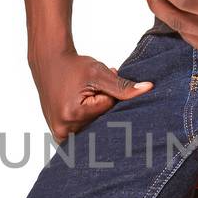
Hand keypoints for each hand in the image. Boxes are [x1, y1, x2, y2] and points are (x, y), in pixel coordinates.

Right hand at [30, 48, 152, 141]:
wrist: (48, 62)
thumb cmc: (73, 66)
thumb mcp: (99, 73)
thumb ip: (123, 86)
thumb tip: (149, 88)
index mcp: (73, 115)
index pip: (108, 111)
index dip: (108, 95)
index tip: (97, 85)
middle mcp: (63, 130)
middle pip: (101, 124)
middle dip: (102, 108)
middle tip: (89, 91)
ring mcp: (59, 135)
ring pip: (93, 129)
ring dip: (94, 115)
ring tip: (81, 97)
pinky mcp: (58, 135)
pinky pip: (82, 133)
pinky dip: (86, 122)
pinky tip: (78, 107)